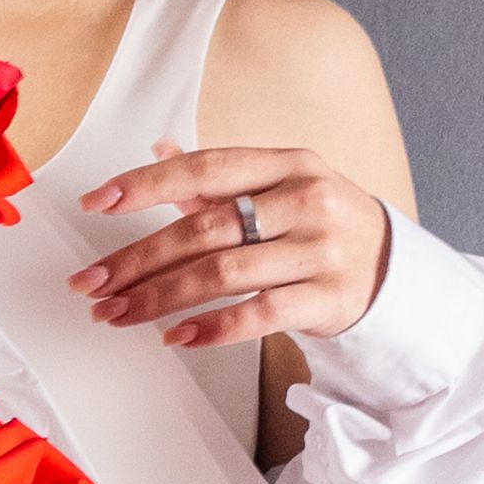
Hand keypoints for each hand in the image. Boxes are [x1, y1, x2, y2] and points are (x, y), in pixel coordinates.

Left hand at [66, 139, 394, 347]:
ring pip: (222, 274)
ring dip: (158, 298)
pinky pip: (258, 314)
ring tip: (115, 314)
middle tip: (91, 284)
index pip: (204, 168)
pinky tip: (173, 336)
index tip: (97, 202)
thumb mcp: (277, 187)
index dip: (146, 184)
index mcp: (285, 164)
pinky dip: (211, 328)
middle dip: (136, 260)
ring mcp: (318, 250)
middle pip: (203, 230)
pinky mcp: (327, 298)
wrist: (392, 269)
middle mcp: (303, 200)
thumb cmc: (317, 225)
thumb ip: (216, 178)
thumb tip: (159, 147)